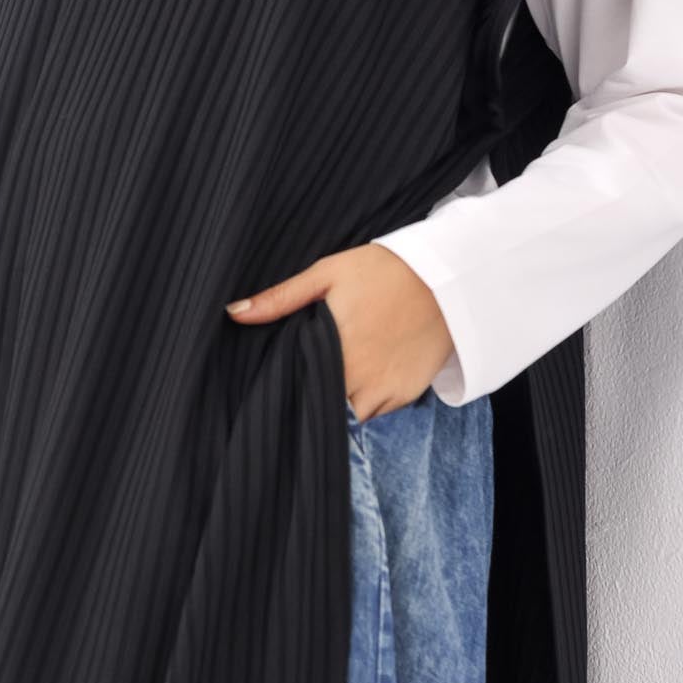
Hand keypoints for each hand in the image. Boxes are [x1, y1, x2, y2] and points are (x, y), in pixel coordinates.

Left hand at [224, 244, 455, 420]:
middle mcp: (358, 378)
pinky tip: (369, 370)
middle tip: (314, 366)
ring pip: (349, 412)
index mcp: (332, 349)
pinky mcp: (407, 394)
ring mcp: (386, 390)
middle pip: (321, 402)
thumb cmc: (382, 270)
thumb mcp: (327, 274)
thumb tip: (234, 314)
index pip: (296, 386)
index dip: (287, 384)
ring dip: (341, 398)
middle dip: (314, 391)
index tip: (283, 375)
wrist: (447, 278)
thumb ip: (280, 298)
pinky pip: (378, 410)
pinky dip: (368, 398)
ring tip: (342, 368)